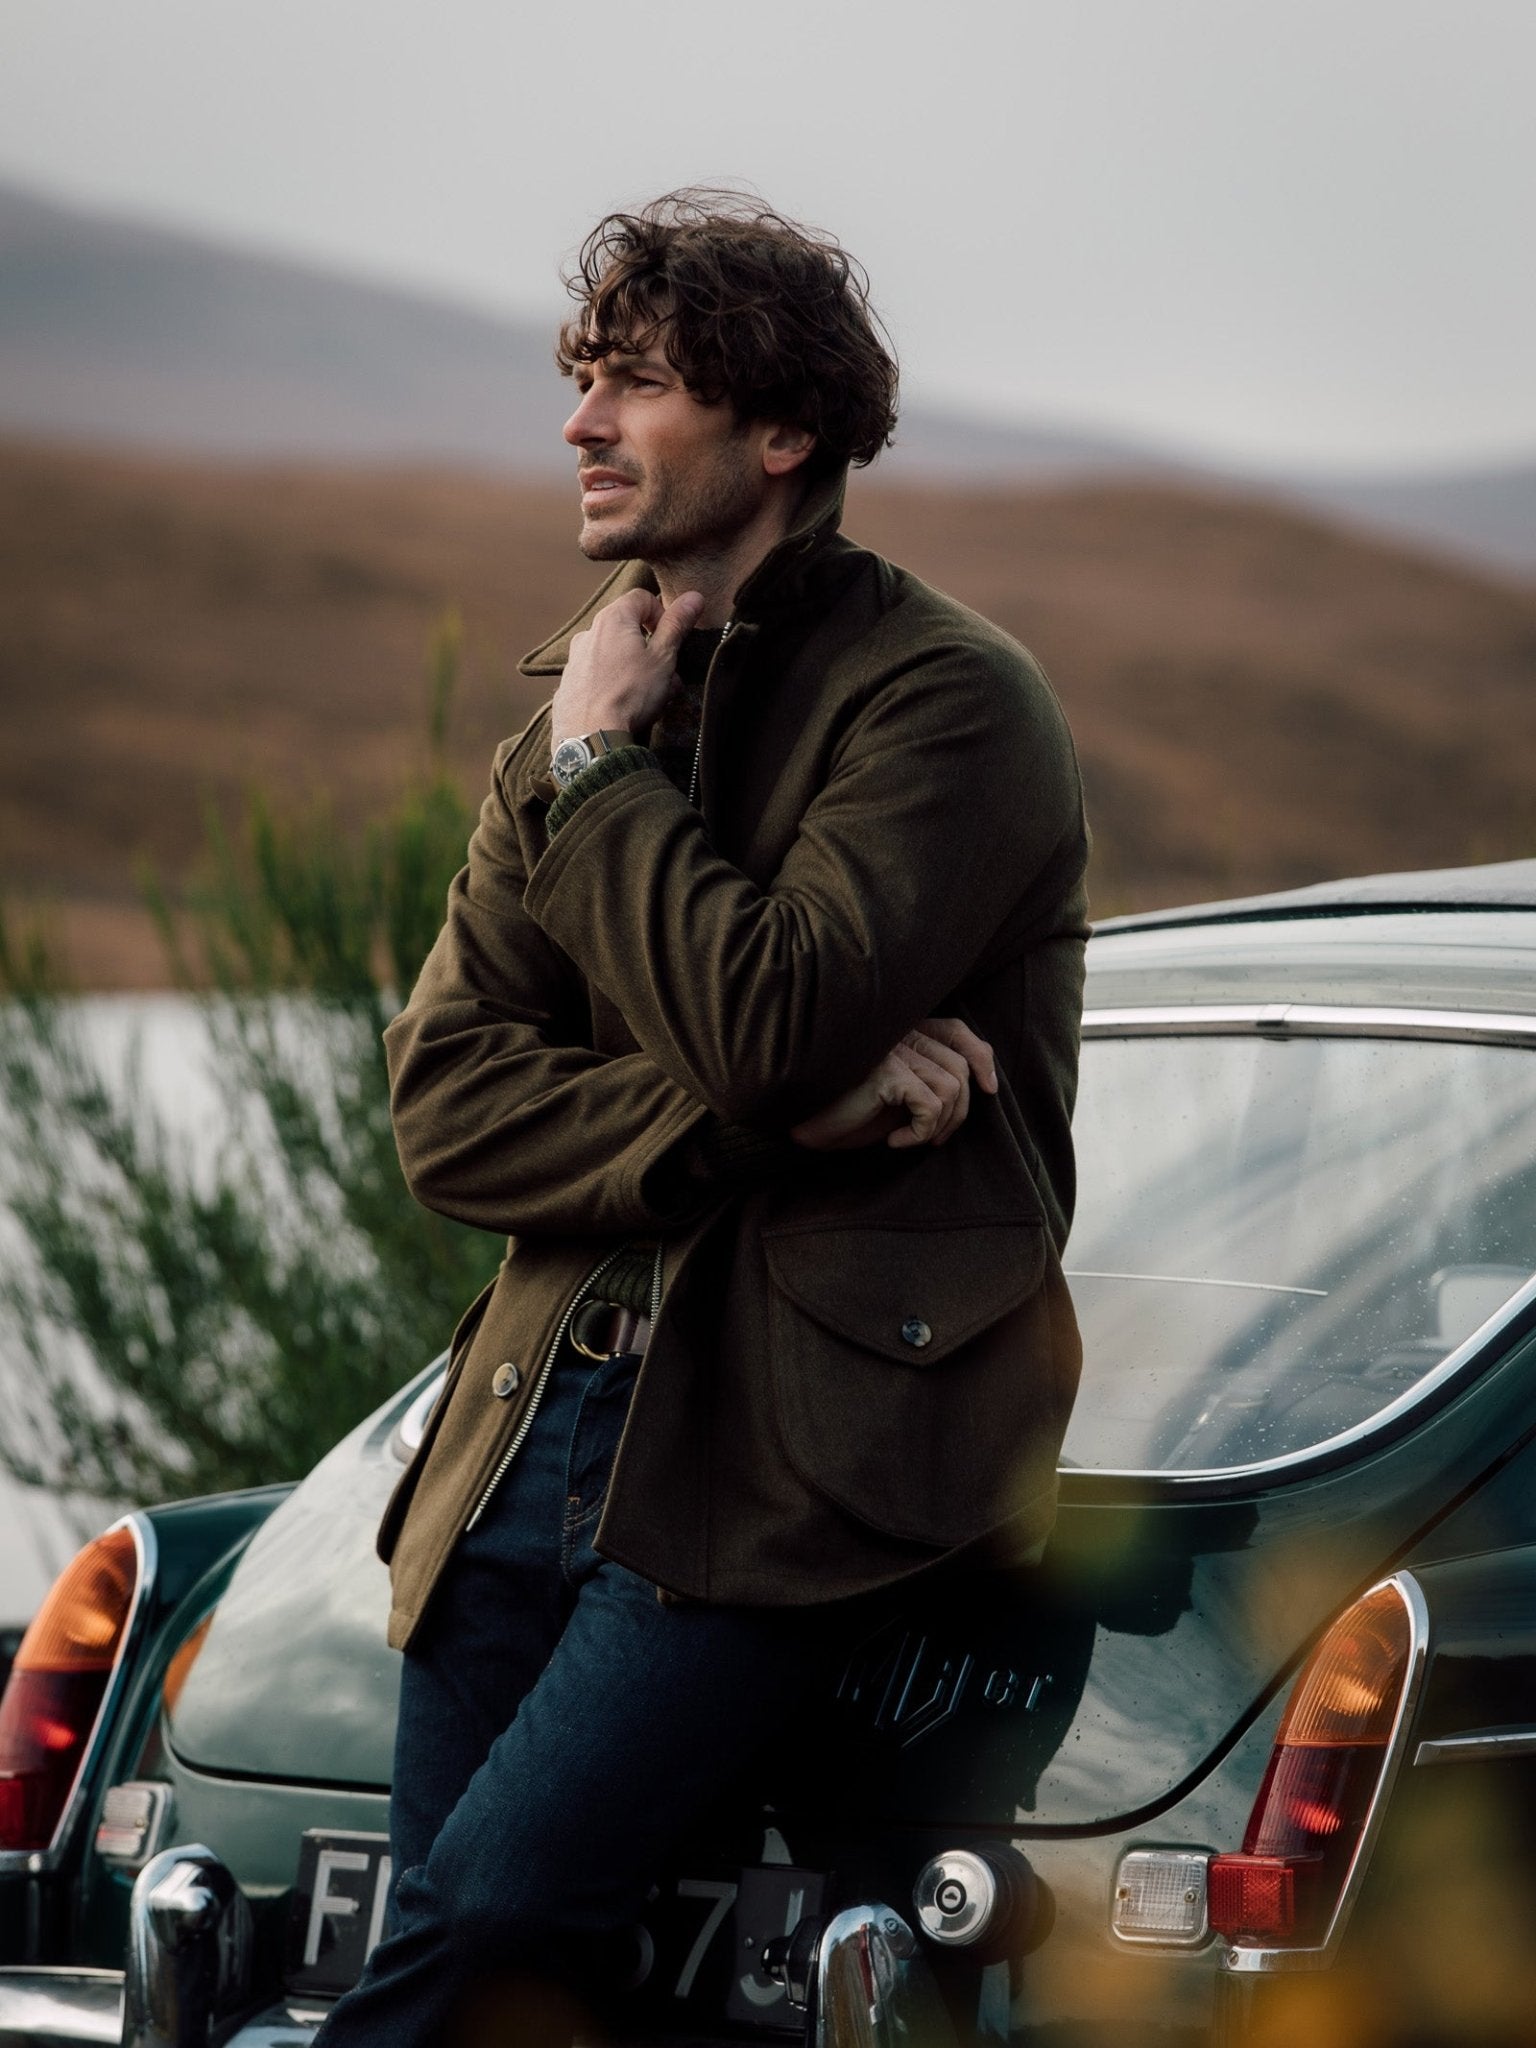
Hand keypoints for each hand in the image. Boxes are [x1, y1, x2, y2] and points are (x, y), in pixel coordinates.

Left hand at [551, 587, 705, 749]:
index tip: (671, 638)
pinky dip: (613, 684)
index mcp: (613, 619)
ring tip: (650, 696)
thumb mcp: (663, 657)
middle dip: (651, 648)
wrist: (591, 735)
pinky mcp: (569, 684)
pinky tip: (624, 706)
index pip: (642, 598)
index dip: (662, 614)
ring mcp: (576, 659)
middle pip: (627, 628)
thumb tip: (693, 597)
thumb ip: (677, 625)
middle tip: (666, 673)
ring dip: (635, 668)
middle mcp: (589, 633)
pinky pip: (597, 676)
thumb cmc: (630, 694)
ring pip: (613, 654)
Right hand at [790, 1018, 997, 1151]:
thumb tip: (978, 1089)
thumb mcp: (896, 1096)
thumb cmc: (845, 1110)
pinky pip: (931, 1105)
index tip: (989, 1089)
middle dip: (959, 1112)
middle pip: (960, 1067)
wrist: (801, 1120)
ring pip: (951, 1088)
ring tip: (912, 1139)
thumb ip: (928, 1082)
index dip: (981, 1057)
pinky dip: (921, 1133)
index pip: (957, 1030)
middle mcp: (900, 1033)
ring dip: (939, 1126)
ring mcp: (893, 1049)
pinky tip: (894, 1143)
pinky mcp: (887, 1071)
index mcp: (903, 1031)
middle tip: (935, 1138)